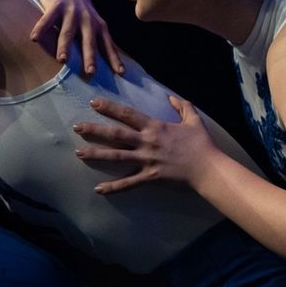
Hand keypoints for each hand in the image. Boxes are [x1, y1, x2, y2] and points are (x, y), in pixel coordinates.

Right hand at [31, 0, 125, 76]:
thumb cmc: (81, 12)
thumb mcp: (94, 24)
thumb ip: (95, 40)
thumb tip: (101, 66)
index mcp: (98, 26)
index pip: (107, 45)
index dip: (114, 59)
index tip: (121, 73)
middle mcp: (87, 20)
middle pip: (89, 41)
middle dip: (90, 56)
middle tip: (90, 72)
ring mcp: (71, 12)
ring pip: (68, 32)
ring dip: (65, 46)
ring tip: (62, 60)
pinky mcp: (56, 6)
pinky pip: (47, 19)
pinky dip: (40, 29)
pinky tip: (34, 39)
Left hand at [73, 96, 219, 193]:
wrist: (208, 168)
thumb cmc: (202, 144)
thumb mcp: (194, 120)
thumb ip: (182, 106)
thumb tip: (171, 97)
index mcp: (155, 127)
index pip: (128, 114)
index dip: (110, 108)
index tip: (94, 102)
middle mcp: (147, 142)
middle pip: (115, 134)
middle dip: (94, 129)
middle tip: (77, 126)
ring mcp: (147, 160)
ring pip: (116, 157)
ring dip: (96, 154)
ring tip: (78, 153)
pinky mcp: (150, 177)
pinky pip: (128, 183)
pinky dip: (113, 187)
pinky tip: (98, 189)